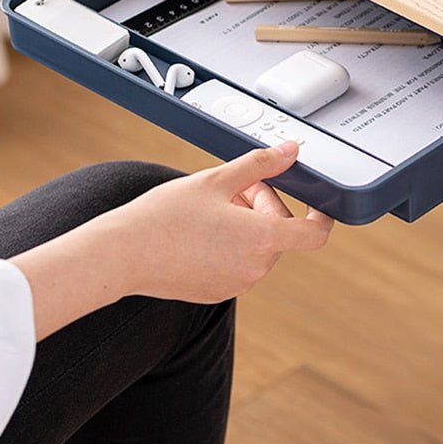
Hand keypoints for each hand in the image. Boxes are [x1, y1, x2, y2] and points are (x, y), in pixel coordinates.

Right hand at [11, 142, 334, 340]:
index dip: (322, 213)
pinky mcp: (217, 292)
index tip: (315, 200)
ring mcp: (236, 284)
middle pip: (280, 232)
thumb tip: (290, 151)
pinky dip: (231, 244)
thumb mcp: (217, 179)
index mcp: (262, 239)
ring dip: (248, 224)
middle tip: (237, 186)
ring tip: (213, 206)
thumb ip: (261, 164)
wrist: (120, 255)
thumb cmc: (164, 216)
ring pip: (258, 247)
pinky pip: (238, 264)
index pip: (315, 232)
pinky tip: (201, 230)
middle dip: (265, 204)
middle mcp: (255, 268)